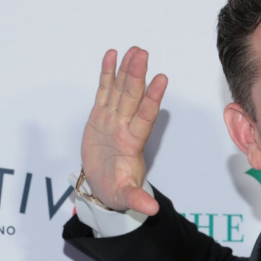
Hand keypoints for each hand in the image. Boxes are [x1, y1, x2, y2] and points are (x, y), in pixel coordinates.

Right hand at [80, 47, 167, 214]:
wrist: (103, 187)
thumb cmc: (117, 190)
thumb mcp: (125, 197)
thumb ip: (137, 200)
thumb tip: (151, 210)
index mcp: (132, 143)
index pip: (144, 116)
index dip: (152, 98)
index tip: (161, 80)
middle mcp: (125, 126)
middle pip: (132, 97)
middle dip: (137, 75)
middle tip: (142, 53)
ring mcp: (112, 119)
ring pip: (120, 90)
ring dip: (126, 70)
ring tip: (132, 50)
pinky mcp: (99, 116)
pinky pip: (103, 91)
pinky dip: (107, 74)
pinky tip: (111, 55)